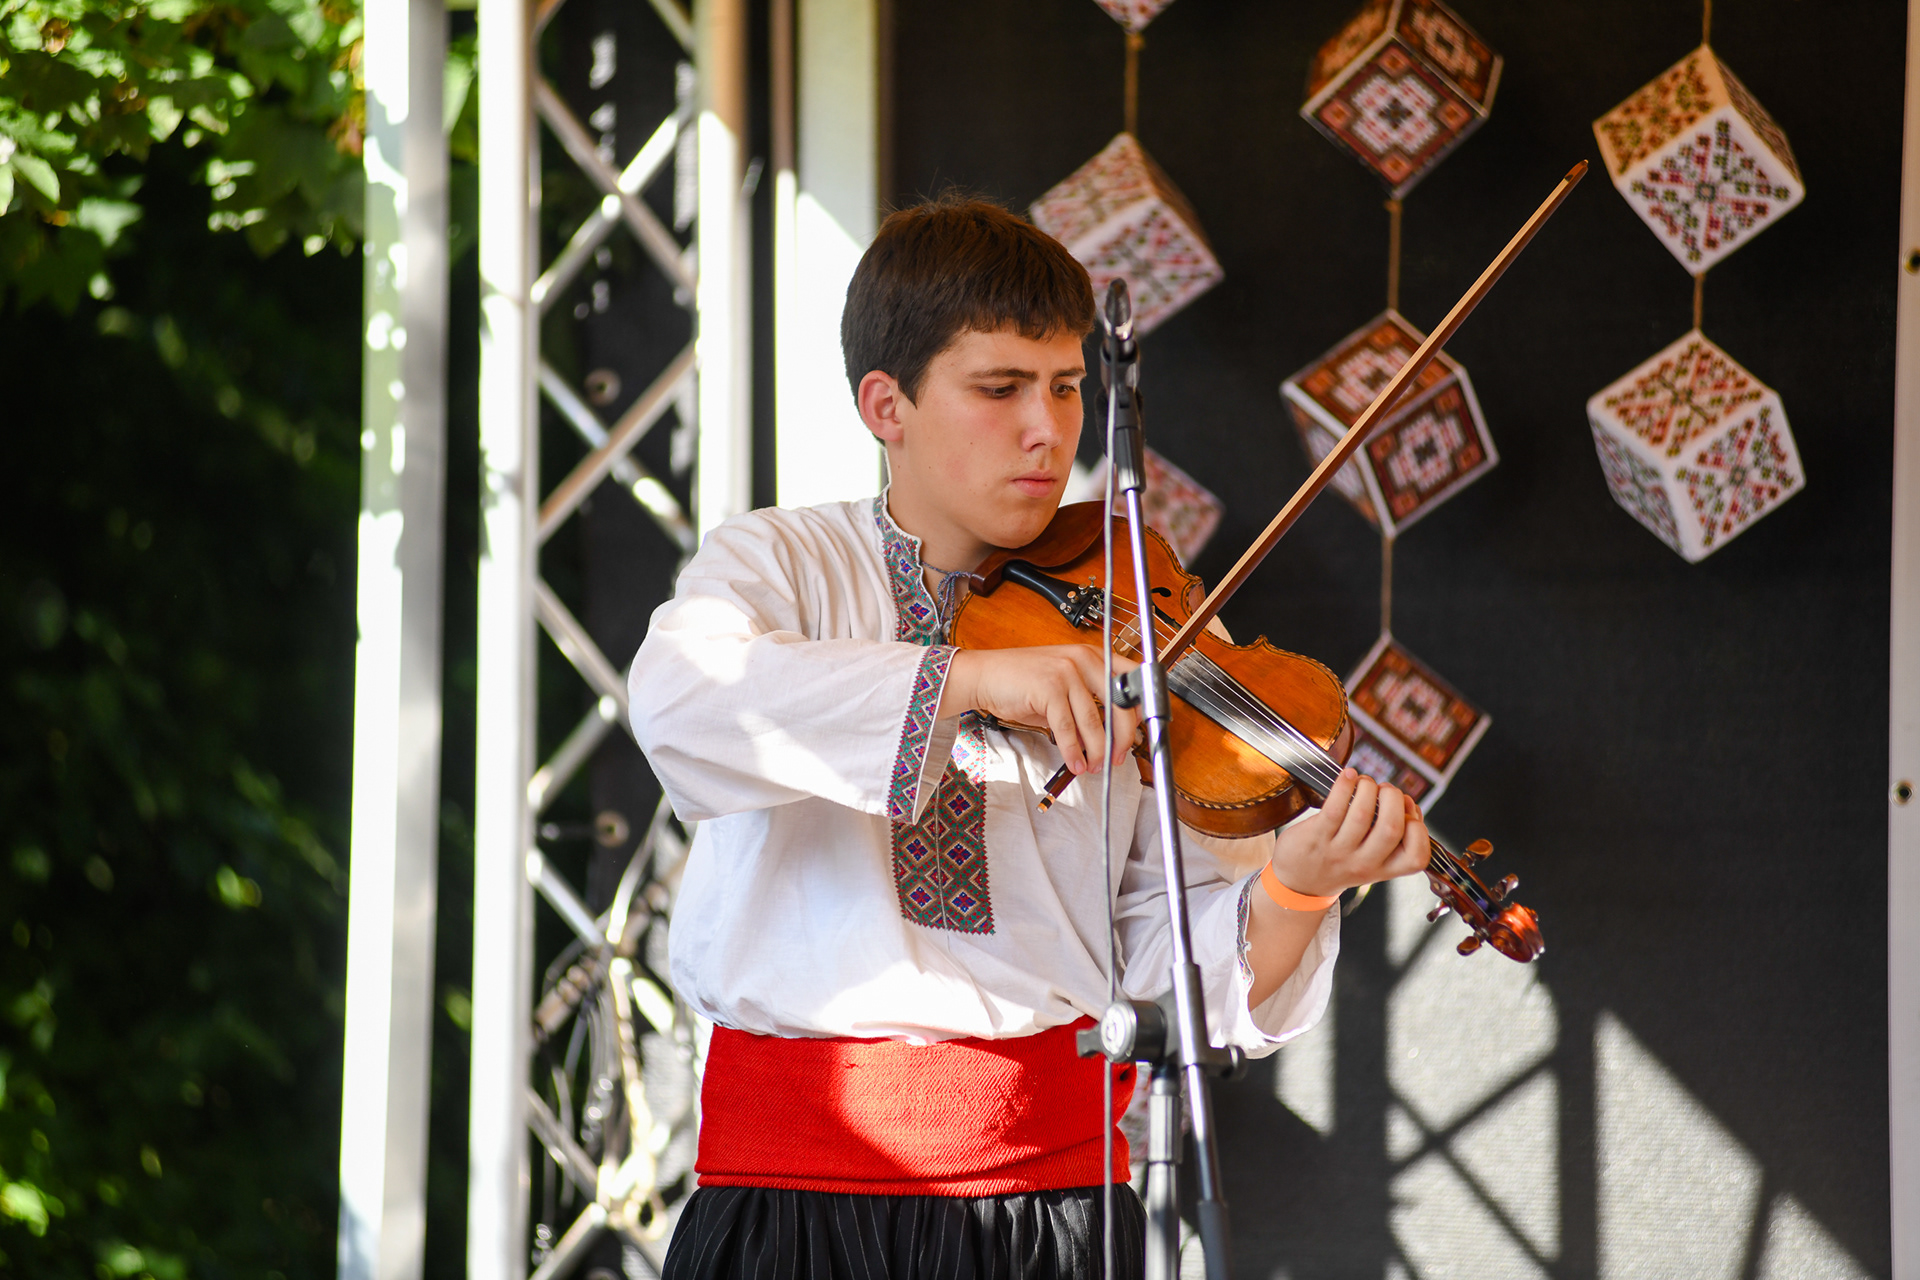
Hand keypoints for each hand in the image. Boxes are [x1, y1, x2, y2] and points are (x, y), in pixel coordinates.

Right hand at [942, 645, 1140, 775]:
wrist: (987, 675)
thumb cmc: (1023, 681)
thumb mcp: (1063, 686)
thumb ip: (1088, 704)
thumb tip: (1109, 736)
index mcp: (1093, 656)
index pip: (1130, 681)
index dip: (1139, 710)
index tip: (1139, 734)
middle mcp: (1083, 660)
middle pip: (1119, 704)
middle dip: (1122, 738)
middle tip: (1118, 757)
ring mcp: (1066, 672)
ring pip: (1094, 721)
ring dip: (1097, 750)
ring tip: (1094, 766)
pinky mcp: (1048, 688)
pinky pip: (1068, 728)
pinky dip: (1074, 751)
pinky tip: (1076, 762)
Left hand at [1267, 766, 1428, 898]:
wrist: (1299, 882)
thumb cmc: (1340, 863)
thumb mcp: (1373, 862)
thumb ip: (1393, 838)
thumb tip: (1406, 802)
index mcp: (1384, 870)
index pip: (1416, 857)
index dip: (1419, 829)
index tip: (1408, 813)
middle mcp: (1363, 863)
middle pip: (1391, 828)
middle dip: (1393, 799)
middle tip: (1386, 790)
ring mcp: (1339, 851)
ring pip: (1363, 814)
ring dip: (1369, 788)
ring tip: (1366, 783)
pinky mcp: (1316, 836)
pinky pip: (1334, 807)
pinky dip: (1345, 785)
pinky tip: (1348, 776)